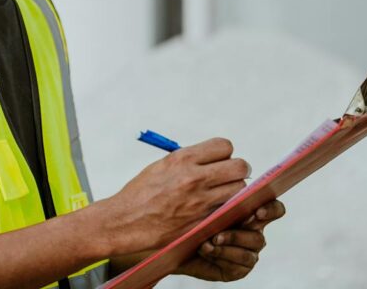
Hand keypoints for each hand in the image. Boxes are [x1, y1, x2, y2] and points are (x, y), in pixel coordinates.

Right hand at [96, 138, 250, 254]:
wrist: (126, 221)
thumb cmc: (140, 194)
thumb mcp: (161, 166)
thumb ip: (188, 161)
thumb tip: (210, 158)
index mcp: (183, 159)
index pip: (224, 146)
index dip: (225, 153)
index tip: (220, 160)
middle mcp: (194, 178)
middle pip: (239, 167)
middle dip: (237, 171)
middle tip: (229, 177)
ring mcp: (200, 201)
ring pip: (239, 189)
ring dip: (234, 191)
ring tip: (222, 194)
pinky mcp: (202, 221)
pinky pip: (228, 210)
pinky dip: (226, 209)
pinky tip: (215, 209)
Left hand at [175, 199, 285, 281]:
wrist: (178, 242)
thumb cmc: (194, 218)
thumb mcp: (206, 204)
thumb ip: (221, 198)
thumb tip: (225, 190)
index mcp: (251, 214)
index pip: (273, 209)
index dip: (271, 210)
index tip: (258, 212)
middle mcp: (253, 234)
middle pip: (259, 236)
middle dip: (237, 236)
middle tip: (218, 235)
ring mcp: (248, 253)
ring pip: (247, 252)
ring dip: (226, 247)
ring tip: (208, 242)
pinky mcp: (239, 269)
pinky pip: (236, 265)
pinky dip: (220, 256)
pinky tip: (206, 250)